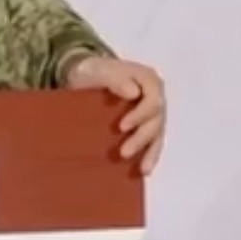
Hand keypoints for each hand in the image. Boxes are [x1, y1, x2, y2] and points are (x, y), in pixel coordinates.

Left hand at [65, 54, 165, 174]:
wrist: (84, 75)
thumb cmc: (91, 70)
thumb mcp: (99, 70)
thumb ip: (116, 78)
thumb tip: (133, 92)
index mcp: (148, 80)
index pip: (152, 101)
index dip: (140, 115)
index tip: (122, 127)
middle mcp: (154, 96)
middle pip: (155, 120)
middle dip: (141, 138)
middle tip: (124, 153)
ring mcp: (150, 112)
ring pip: (156, 134)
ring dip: (149, 152)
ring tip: (142, 170)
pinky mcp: (143, 124)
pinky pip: (150, 141)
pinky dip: (147, 155)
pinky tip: (142, 170)